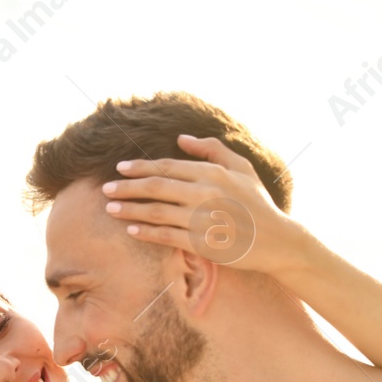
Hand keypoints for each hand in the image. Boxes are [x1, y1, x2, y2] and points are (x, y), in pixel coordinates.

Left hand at [102, 133, 321, 282]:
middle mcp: (204, 194)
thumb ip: (212, 150)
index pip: (166, 167)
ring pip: (156, 212)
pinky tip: (130, 230)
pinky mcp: (201, 243)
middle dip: (126, 187)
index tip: (119, 168)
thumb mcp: (241, 169)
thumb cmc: (256, 203)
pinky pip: (166, 236)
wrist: (276, 240)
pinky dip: (145, 233)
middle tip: (105, 189)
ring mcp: (202, 219)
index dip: (140, 167)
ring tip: (110, 209)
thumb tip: (180, 138)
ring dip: (129, 210)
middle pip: (155, 187)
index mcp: (212, 173)